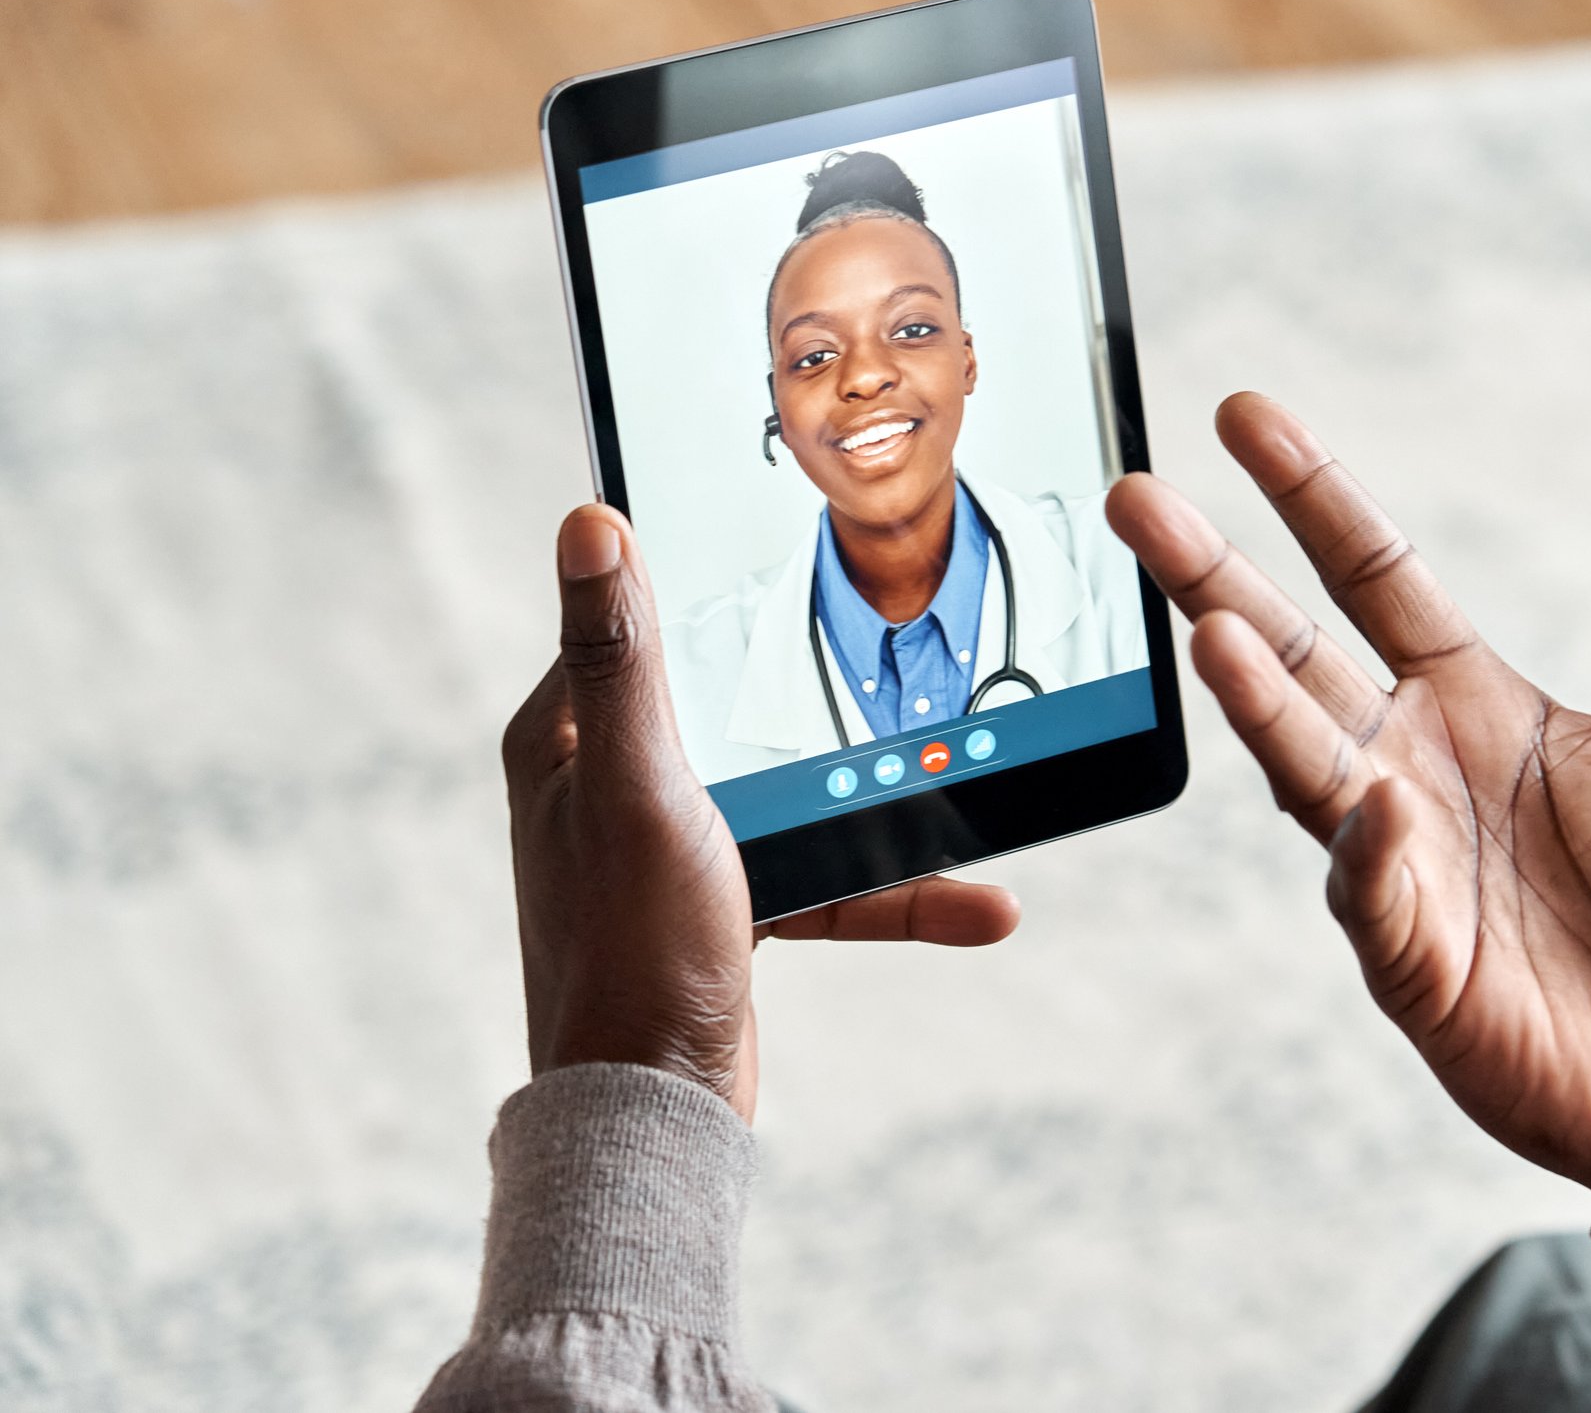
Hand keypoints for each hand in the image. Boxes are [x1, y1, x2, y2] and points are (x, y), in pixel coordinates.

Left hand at [502, 504, 1022, 1121]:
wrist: (653, 1113)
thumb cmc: (630, 947)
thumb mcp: (639, 781)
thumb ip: (622, 656)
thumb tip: (590, 522)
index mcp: (567, 737)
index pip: (636, 621)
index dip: (709, 581)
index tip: (791, 546)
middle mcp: (611, 783)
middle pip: (737, 701)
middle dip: (829, 694)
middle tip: (908, 658)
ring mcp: (672, 847)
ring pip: (797, 789)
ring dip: (884, 806)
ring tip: (969, 796)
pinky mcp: (725, 905)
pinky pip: (824, 872)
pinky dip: (893, 888)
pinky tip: (977, 902)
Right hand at [1106, 396, 1590, 1210]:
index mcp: (1478, 704)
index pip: (1374, 575)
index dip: (1312, 496)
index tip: (1244, 415)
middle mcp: (1415, 768)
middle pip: (1293, 654)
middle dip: (1214, 577)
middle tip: (1136, 501)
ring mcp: (1401, 864)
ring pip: (1303, 766)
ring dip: (1257, 702)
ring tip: (1214, 631)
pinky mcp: (1415, 962)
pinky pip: (1374, 895)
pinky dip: (1369, 852)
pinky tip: (1377, 808)